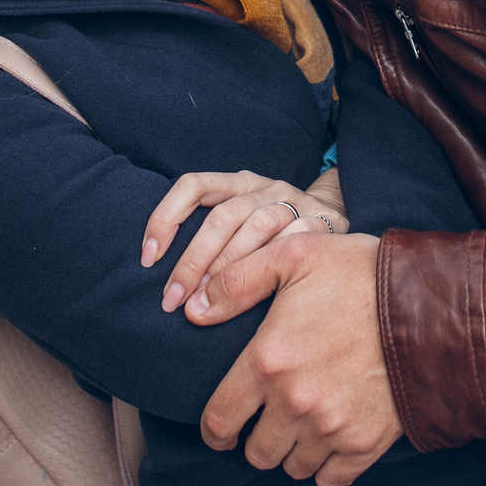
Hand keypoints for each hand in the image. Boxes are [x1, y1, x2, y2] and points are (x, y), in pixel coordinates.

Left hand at [141, 170, 346, 312]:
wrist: (337, 218)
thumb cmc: (276, 232)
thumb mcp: (242, 224)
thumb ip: (211, 242)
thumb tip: (170, 287)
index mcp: (239, 182)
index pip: (193, 185)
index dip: (165, 217)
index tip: (148, 258)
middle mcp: (264, 188)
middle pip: (221, 217)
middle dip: (193, 262)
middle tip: (174, 301)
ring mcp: (295, 203)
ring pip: (256, 228)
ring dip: (228, 270)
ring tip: (208, 303)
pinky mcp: (322, 221)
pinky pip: (292, 242)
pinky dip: (269, 269)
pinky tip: (257, 294)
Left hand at [189, 232, 401, 485]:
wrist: (433, 304)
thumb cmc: (361, 274)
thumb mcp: (294, 256)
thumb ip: (236, 281)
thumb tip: (191, 309)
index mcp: (268, 362)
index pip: (219, 422)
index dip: (213, 431)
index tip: (220, 429)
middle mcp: (295, 404)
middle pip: (255, 453)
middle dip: (255, 440)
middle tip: (267, 421)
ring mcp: (332, 428)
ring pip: (291, 468)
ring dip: (289, 452)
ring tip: (299, 428)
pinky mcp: (366, 443)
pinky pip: (331, 479)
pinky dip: (325, 468)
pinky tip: (329, 442)